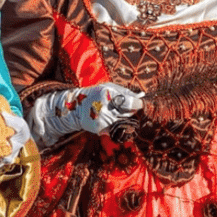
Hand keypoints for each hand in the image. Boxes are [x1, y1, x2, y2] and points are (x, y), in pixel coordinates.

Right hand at [28, 84, 142, 146]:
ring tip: (115, 113)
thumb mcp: (108, 87)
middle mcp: (105, 108)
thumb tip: (140, 98)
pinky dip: (116, 126)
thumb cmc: (96, 94)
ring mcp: (102, 120)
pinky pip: (115, 129)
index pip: (131, 102)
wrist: (76, 107)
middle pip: (128, 114)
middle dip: (129, 111)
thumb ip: (124, 92)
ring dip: (123, 119)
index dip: (137, 103)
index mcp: (108, 94)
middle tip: (125, 108)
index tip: (139, 104)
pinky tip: (109, 120)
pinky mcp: (100, 129)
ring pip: (123, 122)